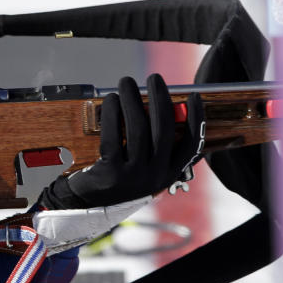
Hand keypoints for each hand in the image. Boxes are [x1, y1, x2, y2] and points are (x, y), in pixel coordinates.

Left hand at [39, 73, 204, 209]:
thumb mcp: (143, 167)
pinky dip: (112, 113)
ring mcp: (132, 176)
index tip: (194, 97)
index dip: (196, 119)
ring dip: (132, 100)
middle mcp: (154, 176)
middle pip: (163, 130)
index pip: (190, 145)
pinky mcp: (110, 173)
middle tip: (154, 78)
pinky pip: (113, 135)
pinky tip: (110, 100)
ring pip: (137, 129)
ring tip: (127, 82)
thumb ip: (155, 145)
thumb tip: (160, 107)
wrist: (87, 204)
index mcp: (168, 174)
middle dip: (160, 98)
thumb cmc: (117, 178)